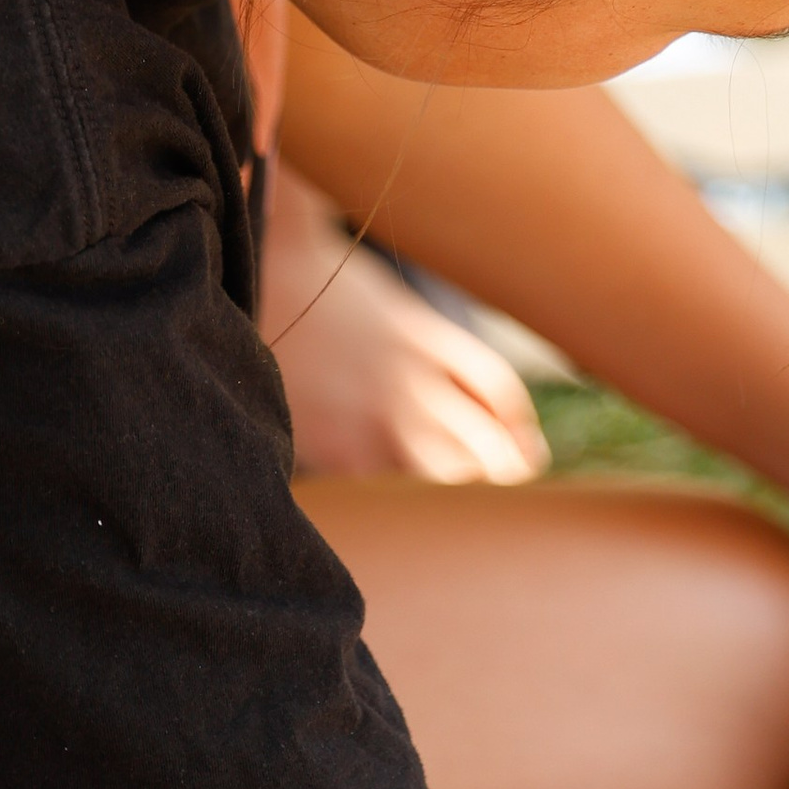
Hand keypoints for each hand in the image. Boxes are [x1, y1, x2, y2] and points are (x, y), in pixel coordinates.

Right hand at [259, 160, 549, 486]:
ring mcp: (377, 417)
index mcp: (427, 337)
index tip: (528, 449)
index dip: (519, 426)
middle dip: (503, 469)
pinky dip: (401, 495)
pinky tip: (401, 496)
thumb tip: (487, 395)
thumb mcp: (391, 309)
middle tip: (510, 485)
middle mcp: (411, 379)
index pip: (498, 390)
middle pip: (485, 442)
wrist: (260, 284)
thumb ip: (431, 348)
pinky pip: (389, 486)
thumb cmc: (324, 297)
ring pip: (443, 473)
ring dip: (458, 489)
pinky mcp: (341, 451)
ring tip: (465, 503)